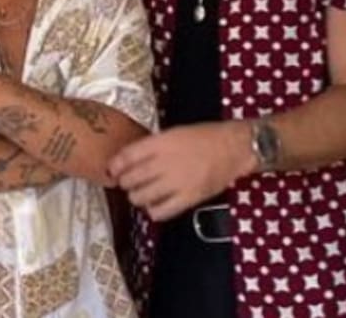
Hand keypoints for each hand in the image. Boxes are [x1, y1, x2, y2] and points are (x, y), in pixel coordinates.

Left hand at [107, 121, 255, 221]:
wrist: (233, 148)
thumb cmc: (204, 137)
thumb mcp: (173, 132)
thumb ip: (151, 146)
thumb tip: (128, 158)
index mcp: (160, 143)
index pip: (126, 157)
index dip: (115, 166)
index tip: (112, 170)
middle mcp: (165, 163)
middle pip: (130, 179)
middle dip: (124, 182)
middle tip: (127, 182)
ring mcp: (177, 182)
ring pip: (140, 197)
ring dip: (136, 197)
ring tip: (141, 193)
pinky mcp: (189, 198)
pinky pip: (160, 211)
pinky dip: (153, 210)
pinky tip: (156, 204)